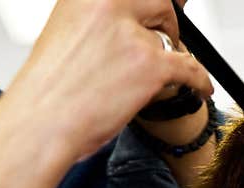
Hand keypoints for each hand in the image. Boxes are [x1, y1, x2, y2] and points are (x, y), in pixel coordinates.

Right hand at [1, 0, 212, 162]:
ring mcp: (132, 35)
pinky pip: (190, 67)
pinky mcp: (150, 66)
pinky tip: (202, 87)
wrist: (40, 120)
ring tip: (163, 71)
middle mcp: (109, 4)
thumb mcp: (65, 33)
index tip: (163, 8)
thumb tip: (126, 25)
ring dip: (171, 54)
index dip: (152, 5)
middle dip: (166, 20)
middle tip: (169, 34)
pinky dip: (200, 80)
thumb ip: (97, 23)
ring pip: (170, 38)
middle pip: (159, 2)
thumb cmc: (47, 88)